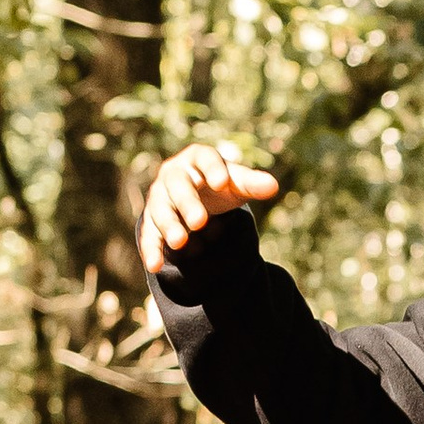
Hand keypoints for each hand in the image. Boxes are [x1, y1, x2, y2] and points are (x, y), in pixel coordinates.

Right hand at [139, 144, 279, 279]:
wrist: (195, 195)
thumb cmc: (219, 186)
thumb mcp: (236, 184)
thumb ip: (251, 184)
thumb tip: (273, 186)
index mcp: (197, 158)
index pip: (204, 158)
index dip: (213, 169)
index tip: (222, 183)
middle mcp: (174, 174)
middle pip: (178, 186)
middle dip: (187, 203)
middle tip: (200, 222)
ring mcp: (160, 197)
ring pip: (161, 210)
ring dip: (169, 226)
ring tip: (180, 242)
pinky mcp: (152, 220)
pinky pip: (149, 234)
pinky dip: (151, 249)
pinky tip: (155, 265)